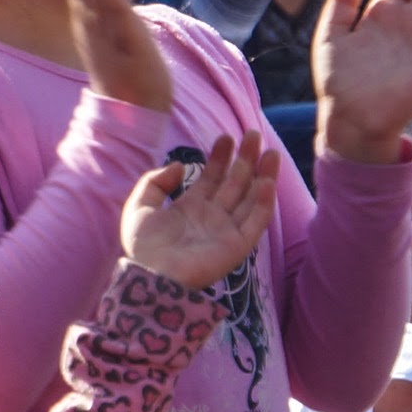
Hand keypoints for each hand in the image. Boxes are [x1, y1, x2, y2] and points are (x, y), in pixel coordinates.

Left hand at [120, 130, 280, 288]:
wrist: (151, 275)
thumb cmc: (143, 247)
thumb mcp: (139, 206)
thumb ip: (155, 182)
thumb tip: (181, 168)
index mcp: (192, 208)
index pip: (213, 177)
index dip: (220, 157)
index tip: (226, 137)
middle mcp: (213, 217)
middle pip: (236, 183)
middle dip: (246, 159)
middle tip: (254, 135)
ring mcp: (227, 231)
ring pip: (251, 198)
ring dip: (263, 176)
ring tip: (271, 152)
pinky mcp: (237, 246)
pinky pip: (255, 222)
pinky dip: (263, 203)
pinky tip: (267, 182)